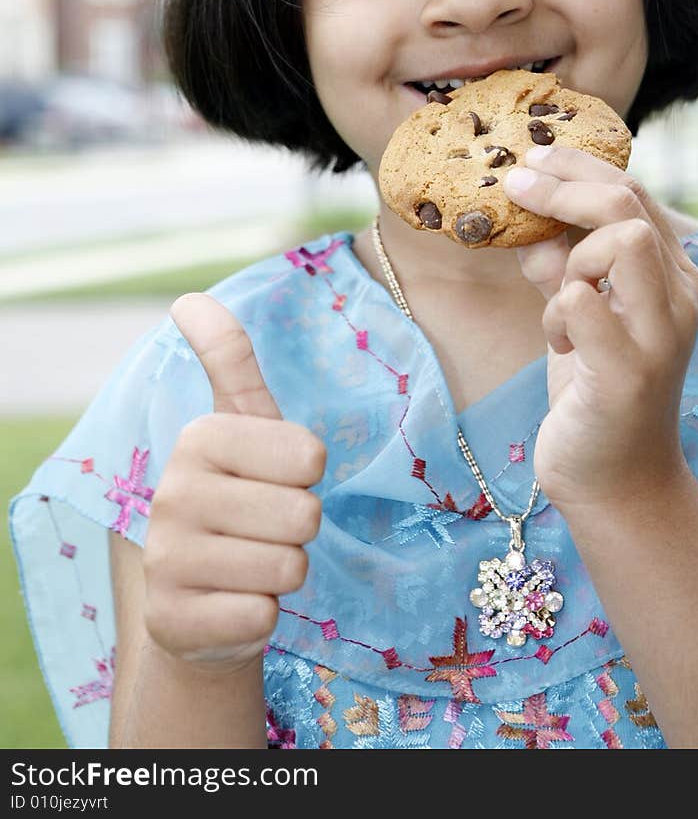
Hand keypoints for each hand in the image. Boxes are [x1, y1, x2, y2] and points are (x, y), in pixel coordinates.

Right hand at [142, 293, 325, 673]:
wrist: (201, 602)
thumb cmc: (241, 498)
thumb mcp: (243, 426)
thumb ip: (228, 359)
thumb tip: (186, 297)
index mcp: (199, 438)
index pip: (309, 458)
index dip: (308, 477)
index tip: (274, 479)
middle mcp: (173, 494)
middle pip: (304, 515)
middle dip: (299, 530)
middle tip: (264, 530)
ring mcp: (166, 559)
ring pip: (288, 568)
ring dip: (283, 573)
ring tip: (250, 564)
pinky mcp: (171, 621)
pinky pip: (262, 617)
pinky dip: (262, 617)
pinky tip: (232, 604)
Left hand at [502, 147, 697, 515]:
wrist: (614, 479)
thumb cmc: (593, 387)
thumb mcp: (576, 312)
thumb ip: (561, 264)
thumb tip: (526, 216)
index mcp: (671, 274)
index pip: (631, 192)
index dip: (577, 167)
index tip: (530, 161)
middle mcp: (679, 298)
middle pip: (628, 204)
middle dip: (563, 188)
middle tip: (515, 186)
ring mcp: (660, 335)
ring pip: (623, 242)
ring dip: (571, 259)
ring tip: (557, 304)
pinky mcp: (629, 374)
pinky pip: (584, 305)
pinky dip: (558, 311)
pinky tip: (559, 343)